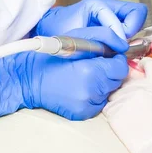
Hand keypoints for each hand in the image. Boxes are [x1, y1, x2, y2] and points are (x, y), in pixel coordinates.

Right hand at [0, 27, 128, 120]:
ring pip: (108, 91)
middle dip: (108, 72)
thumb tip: (123, 47)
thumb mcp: (76, 38)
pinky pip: (99, 103)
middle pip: (116, 80)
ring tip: (81, 77)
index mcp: (90, 71)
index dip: (114, 60)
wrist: (29, 80)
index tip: (105, 57)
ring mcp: (87, 105)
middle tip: (90, 66)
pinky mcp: (83, 114)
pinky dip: (93, 96)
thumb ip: (103, 39)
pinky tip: (78, 88)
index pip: (120, 67)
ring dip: (101, 84)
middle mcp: (91, 91)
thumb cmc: (51, 57)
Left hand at [34, 0, 147, 39]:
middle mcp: (106, 5)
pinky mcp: (110, 20)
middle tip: (121, 44)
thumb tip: (119, 45)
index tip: (119, 46)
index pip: (130, 14)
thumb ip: (97, 38)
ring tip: (117, 47)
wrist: (47, 29)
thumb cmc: (58, 31)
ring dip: (129, 34)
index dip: (124, 32)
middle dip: (133, 29)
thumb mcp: (76, 34)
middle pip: (137, 12)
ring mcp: (109, 11)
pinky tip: (113, 47)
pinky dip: (125, 37)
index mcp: (97, 4)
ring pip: (134, 19)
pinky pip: (127, 26)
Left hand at [103, 58, 151, 152]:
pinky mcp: (112, 113)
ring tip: (125, 103)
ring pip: (114, 89)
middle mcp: (136, 89)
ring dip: (118, 93)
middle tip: (131, 87)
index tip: (143, 65)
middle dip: (128, 78)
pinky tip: (119, 114)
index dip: (147, 63)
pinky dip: (112, 107)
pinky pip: (108, 104)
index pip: (149, 65)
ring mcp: (122, 100)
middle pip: (127, 75)